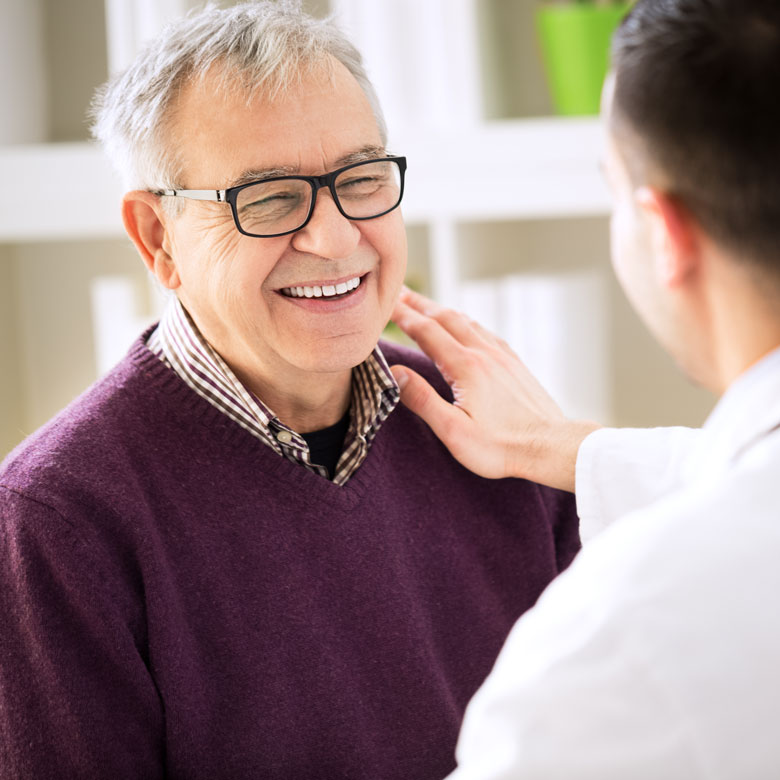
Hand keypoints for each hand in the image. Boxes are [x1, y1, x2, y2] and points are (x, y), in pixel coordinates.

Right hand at [389, 288, 600, 491]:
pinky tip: (465, 326)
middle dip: (419, 304)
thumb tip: (395, 373)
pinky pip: (485, 332)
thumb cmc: (501, 447)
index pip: (426, 331)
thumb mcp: (454, 431)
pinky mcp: (514, 363)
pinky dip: (466, 322)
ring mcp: (502, 356)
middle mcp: (484, 353)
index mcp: (466, 367)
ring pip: (466, 322)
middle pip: (445, 318)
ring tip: (425, 305)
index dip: (403, 315)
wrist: (551, 446)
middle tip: (398, 293)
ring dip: (442, 310)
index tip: (384, 304)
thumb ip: (422, 400)